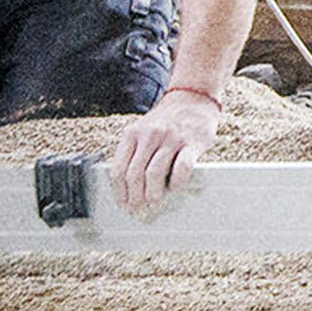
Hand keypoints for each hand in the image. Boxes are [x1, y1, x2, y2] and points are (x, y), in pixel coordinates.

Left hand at [110, 88, 220, 219]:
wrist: (192, 98)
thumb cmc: (167, 120)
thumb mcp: (142, 130)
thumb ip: (134, 152)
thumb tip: (127, 187)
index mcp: (132, 134)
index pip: (119, 169)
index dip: (120, 192)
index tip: (123, 205)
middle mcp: (149, 136)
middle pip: (135, 174)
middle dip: (135, 199)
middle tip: (139, 212)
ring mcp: (171, 139)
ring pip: (155, 173)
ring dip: (153, 195)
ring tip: (154, 206)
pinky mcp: (192, 143)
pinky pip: (182, 168)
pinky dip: (177, 182)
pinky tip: (175, 189)